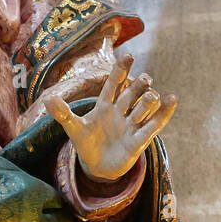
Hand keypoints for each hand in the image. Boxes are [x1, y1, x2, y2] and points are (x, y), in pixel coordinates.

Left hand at [45, 54, 175, 181]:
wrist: (97, 166)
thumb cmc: (86, 143)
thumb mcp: (73, 128)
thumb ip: (63, 113)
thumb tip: (48, 99)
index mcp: (105, 105)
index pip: (113, 85)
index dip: (120, 71)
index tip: (128, 55)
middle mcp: (121, 112)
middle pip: (132, 95)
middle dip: (139, 86)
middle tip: (144, 79)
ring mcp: (131, 125)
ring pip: (144, 109)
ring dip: (149, 102)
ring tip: (152, 96)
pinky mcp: (139, 140)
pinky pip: (154, 125)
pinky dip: (164, 114)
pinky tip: (172, 99)